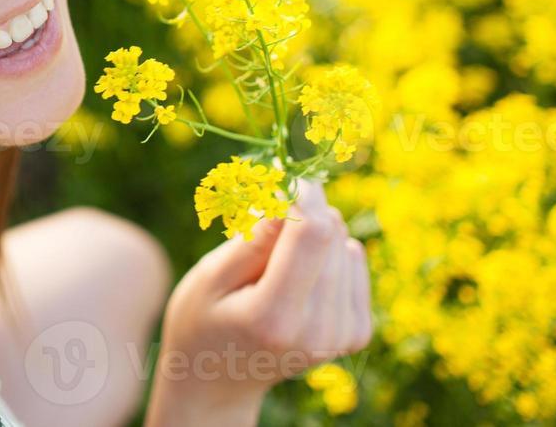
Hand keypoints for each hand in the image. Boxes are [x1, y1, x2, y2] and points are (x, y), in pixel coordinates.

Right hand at [144, 177, 371, 425]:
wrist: (217, 380)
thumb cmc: (201, 318)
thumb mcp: (209, 274)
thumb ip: (252, 238)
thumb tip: (291, 197)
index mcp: (274, 317)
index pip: (312, 235)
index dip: (302, 195)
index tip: (281, 176)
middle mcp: (317, 331)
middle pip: (332, 236)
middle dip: (302, 212)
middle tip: (265, 219)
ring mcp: (340, 336)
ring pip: (346, 245)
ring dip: (315, 234)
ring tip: (276, 257)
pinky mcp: (355, 334)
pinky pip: (354, 263)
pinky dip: (329, 255)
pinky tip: (300, 271)